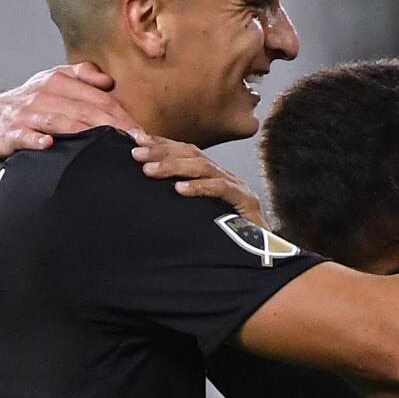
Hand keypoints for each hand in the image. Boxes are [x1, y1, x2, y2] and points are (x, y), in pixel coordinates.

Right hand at [0, 63, 140, 157]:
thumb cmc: (32, 101)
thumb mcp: (54, 80)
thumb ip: (82, 75)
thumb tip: (108, 80)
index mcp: (59, 81)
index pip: (98, 98)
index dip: (121, 115)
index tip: (140, 132)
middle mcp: (44, 94)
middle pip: (85, 110)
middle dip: (112, 126)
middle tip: (133, 143)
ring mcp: (27, 113)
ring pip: (59, 121)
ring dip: (83, 133)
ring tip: (105, 144)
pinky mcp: (11, 131)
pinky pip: (25, 135)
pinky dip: (36, 139)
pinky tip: (49, 144)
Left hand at [130, 134, 267, 227]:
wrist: (264, 258)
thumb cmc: (226, 240)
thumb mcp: (197, 217)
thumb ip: (178, 205)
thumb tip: (146, 195)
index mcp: (213, 177)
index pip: (186, 152)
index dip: (162, 144)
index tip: (135, 139)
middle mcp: (225, 178)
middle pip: (192, 154)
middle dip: (162, 151)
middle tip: (135, 154)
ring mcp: (237, 188)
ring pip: (204, 167)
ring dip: (174, 166)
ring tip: (149, 171)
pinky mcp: (246, 203)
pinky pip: (221, 189)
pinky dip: (199, 187)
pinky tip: (179, 189)